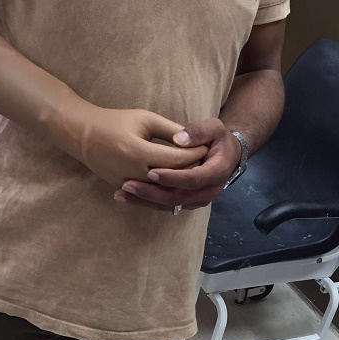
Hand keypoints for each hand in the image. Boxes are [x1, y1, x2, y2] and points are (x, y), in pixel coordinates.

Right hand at [78, 107, 207, 188]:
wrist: (82, 135)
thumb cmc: (115, 121)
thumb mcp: (144, 119)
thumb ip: (170, 130)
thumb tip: (194, 140)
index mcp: (139, 151)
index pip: (177, 158)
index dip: (195, 154)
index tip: (208, 148)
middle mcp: (133, 172)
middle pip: (172, 178)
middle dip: (191, 171)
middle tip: (207, 164)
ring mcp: (127, 183)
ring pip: (162, 192)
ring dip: (179, 185)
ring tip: (194, 177)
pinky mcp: (123, 188)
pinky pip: (148, 197)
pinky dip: (165, 193)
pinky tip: (177, 189)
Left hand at [114, 118, 241, 210]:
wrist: (226, 155)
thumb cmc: (218, 138)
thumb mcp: (215, 127)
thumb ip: (199, 131)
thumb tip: (179, 139)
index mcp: (217, 172)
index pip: (192, 179)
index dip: (172, 177)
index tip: (150, 171)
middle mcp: (208, 191)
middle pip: (177, 197)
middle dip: (151, 193)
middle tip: (127, 185)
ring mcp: (197, 200)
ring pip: (169, 205)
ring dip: (144, 201)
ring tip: (120, 193)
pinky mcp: (186, 203)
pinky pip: (166, 206)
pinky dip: (146, 202)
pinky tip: (127, 196)